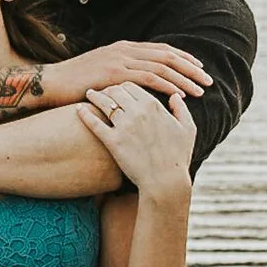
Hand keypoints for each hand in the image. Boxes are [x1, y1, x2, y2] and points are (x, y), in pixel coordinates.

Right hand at [43, 41, 210, 106]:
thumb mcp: (102, 73)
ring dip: (184, 78)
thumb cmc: (75, 84)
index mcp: (123, 48)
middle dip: (190, 67)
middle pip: (167, 55)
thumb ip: (121, 74)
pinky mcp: (115, 74)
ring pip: (162, 66)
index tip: (199, 68)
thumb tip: (138, 84)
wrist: (51, 83)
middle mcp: (125, 49)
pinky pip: (148, 78)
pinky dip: (167, 85)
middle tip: (208, 79)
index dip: (182, 58)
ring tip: (200, 89)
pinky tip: (179, 94)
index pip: (161, 49)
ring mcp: (120, 60)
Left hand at [76, 84, 195, 198]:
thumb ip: (181, 109)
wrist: (165, 181)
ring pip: (104, 102)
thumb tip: (174, 95)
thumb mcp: (187, 129)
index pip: (132, 85)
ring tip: (88, 94)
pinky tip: (78, 109)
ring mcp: (124, 126)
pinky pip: (94, 123)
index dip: (123, 85)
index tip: (118, 88)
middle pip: (116, 90)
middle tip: (101, 89)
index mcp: (154, 105)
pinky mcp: (112, 142)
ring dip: (95, 95)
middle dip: (108, 88)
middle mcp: (137, 111)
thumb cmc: (178, 156)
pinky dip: (84, 114)